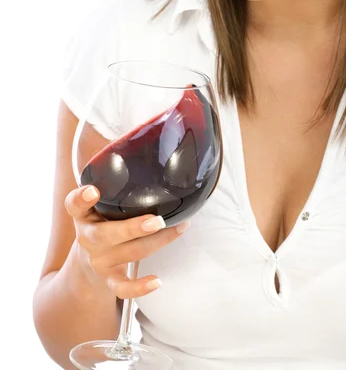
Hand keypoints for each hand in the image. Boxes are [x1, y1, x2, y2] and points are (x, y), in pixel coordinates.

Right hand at [64, 185, 189, 297]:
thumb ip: (115, 182)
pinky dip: (139, 287)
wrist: (87, 264)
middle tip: (156, 220)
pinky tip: (158, 281)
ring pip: (127, 254)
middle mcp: (88, 238)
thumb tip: (143, 149)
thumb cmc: (103, 222)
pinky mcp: (110, 279)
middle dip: (133, 228)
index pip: (74, 204)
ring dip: (156, 243)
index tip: (93, 190)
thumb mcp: (101, 204)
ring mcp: (99, 260)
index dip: (81, 198)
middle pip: (106, 235)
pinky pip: (122, 288)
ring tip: (178, 228)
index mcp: (83, 215)